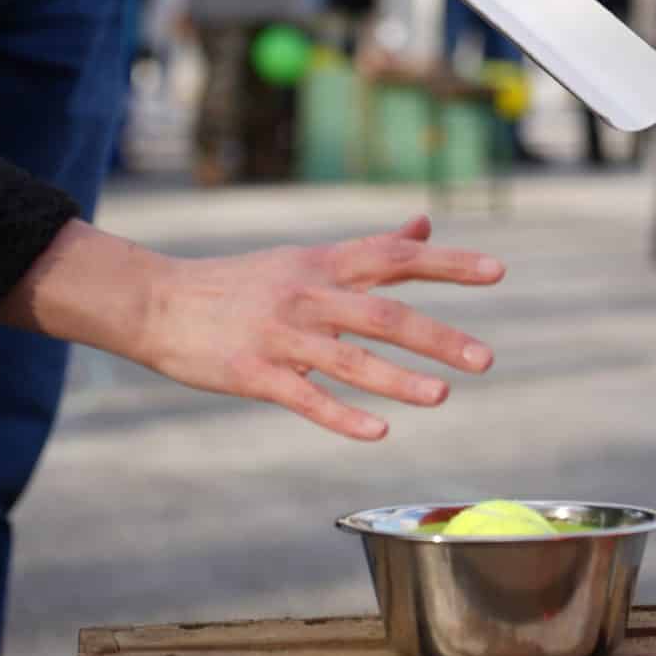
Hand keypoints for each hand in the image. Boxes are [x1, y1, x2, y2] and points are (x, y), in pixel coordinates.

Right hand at [0, 215, 503, 439]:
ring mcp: (281, 335)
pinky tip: (379, 431)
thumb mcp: (305, 257)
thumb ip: (370, 247)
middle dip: (437, 336)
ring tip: (442, 396)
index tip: (497, 272)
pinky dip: (343, 415)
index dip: (447, 263)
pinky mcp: (254, 373)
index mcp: (323, 264)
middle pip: (383, 312)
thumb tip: (424, 223)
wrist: (158, 302)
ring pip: (349, 358)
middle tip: (486, 359)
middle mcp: (308, 294)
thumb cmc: (241, 283)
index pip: (395, 256)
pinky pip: (306, 397)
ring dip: (398, 378)